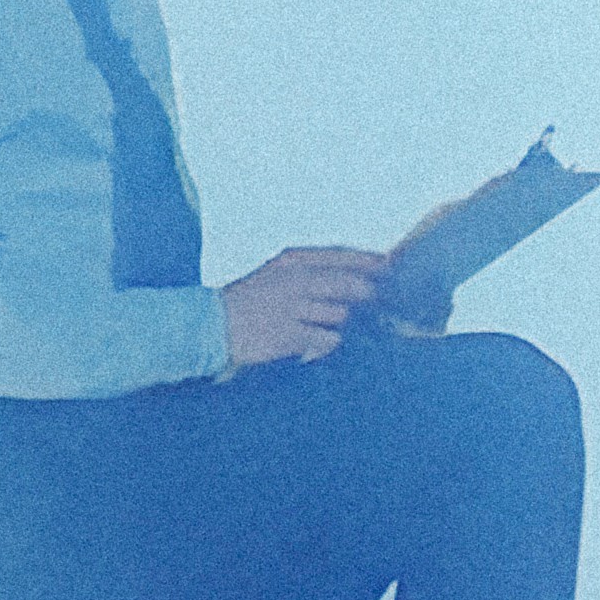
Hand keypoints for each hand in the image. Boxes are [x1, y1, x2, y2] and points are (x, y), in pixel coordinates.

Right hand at [222, 246, 386, 366]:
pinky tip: (312, 343)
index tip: (388, 265)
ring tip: (320, 324)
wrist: (212, 323)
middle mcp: (294, 281)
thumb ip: (308, 273)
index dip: (366, 261)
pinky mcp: (291, 335)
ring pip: (339, 315)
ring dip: (338, 322)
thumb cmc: (246, 299)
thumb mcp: (274, 273)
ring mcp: (293, 308)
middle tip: (374, 300)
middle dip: (365, 293)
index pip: (338, 256)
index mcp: (290, 261)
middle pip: (346, 284)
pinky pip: (327, 340)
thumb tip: (350, 278)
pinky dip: (326, 342)